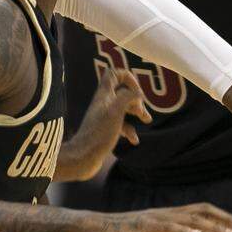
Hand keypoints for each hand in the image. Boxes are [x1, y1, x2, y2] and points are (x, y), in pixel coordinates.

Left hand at [57, 67, 151, 181]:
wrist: (83, 157)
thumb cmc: (99, 134)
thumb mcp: (116, 111)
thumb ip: (127, 97)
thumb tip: (137, 93)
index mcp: (104, 95)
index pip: (114, 74)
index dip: (128, 77)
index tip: (137, 90)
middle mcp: (103, 104)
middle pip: (122, 92)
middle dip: (136, 99)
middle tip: (143, 111)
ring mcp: (103, 117)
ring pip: (123, 109)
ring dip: (136, 112)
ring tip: (147, 121)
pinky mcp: (104, 131)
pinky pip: (120, 125)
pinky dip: (130, 130)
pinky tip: (135, 140)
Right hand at [89, 204, 231, 231]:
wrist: (95, 231)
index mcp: (168, 216)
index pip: (200, 212)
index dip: (221, 218)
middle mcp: (164, 214)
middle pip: (199, 213)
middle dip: (223, 222)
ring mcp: (153, 220)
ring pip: (187, 220)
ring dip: (211, 227)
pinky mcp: (141, 228)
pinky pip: (163, 229)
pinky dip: (181, 231)